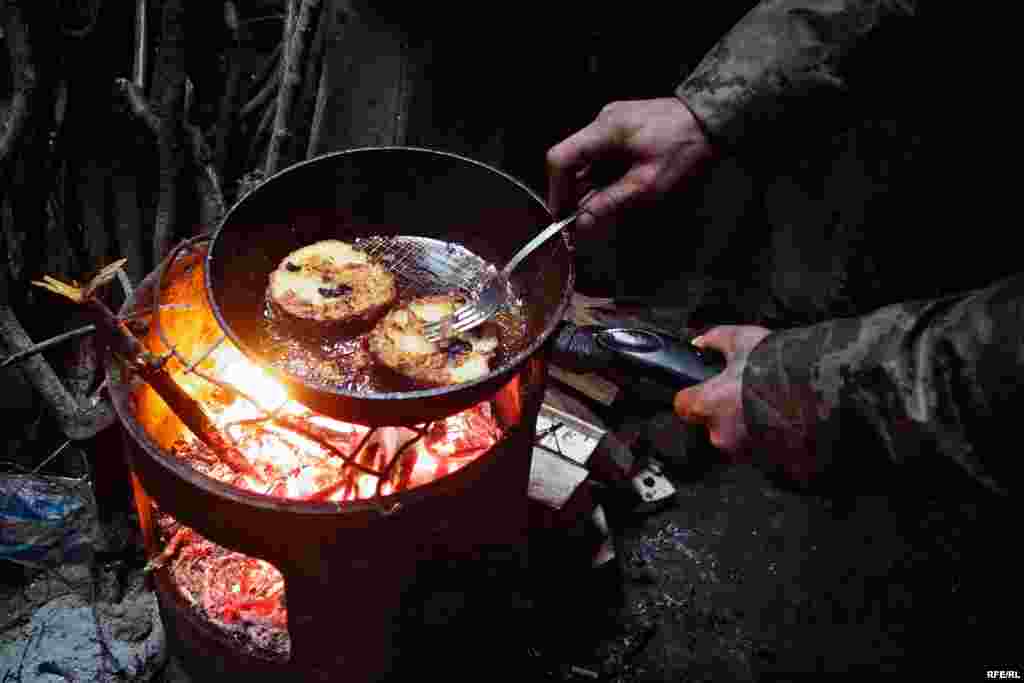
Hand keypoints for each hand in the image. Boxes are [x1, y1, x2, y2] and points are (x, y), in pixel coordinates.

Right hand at [546, 97, 714, 230]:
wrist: (713, 120)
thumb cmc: (684, 150)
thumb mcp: (647, 184)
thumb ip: (610, 204)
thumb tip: (581, 225)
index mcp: (604, 130)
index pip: (560, 159)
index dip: (557, 191)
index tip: (564, 217)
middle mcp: (602, 122)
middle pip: (571, 162)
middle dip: (575, 194)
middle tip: (586, 221)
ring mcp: (612, 123)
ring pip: (586, 162)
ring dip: (591, 188)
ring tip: (606, 210)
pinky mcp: (623, 128)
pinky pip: (602, 156)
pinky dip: (603, 177)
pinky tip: (618, 192)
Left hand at [673, 325, 770, 456]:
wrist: (820, 393)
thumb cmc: (778, 368)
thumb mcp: (742, 340)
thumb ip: (715, 340)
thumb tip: (702, 343)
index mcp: (707, 405)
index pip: (682, 405)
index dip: (692, 394)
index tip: (703, 388)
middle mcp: (721, 433)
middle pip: (712, 423)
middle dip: (725, 410)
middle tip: (744, 393)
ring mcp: (745, 451)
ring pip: (737, 438)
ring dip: (748, 424)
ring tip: (768, 404)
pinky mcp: (768, 462)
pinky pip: (761, 448)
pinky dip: (768, 435)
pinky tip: (782, 418)